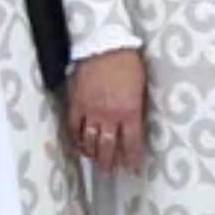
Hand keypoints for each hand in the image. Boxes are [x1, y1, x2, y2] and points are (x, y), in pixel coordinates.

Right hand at [67, 48, 146, 173]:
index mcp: (130, 111)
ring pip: (90, 142)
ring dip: (94, 155)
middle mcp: (110, 116)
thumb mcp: (141, 86)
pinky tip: (80, 146)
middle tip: (112, 171)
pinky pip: (73, 128)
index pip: (132, 144)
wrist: (104, 43)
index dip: (132, 159)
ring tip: (96, 162)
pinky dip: (76, 140)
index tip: (133, 168)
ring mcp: (91, 111)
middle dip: (111, 163)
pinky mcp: (76, 104)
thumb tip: (135, 123)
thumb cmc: (127, 60)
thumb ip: (137, 107)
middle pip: (109, 147)